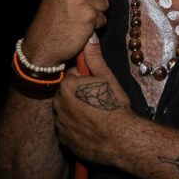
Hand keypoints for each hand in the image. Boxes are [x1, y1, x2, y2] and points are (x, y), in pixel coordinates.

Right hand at [23, 0, 109, 66]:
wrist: (42, 44)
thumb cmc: (50, 19)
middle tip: (83, 5)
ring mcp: (81, 0)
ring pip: (105, 1)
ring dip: (97, 11)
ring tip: (80, 17)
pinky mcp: (89, 16)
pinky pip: (103, 17)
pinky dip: (95, 24)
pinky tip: (82, 27)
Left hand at [53, 36, 136, 166]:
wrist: (121, 139)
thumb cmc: (114, 105)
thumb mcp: (107, 77)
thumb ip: (94, 57)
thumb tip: (89, 37)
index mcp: (66, 86)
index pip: (72, 76)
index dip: (86, 79)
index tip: (97, 86)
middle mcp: (58, 105)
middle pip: (67, 94)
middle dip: (78, 95)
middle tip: (97, 101)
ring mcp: (60, 124)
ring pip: (67, 112)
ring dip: (76, 112)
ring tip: (95, 116)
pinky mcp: (64, 141)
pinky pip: (68, 130)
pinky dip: (76, 129)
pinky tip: (91, 129)